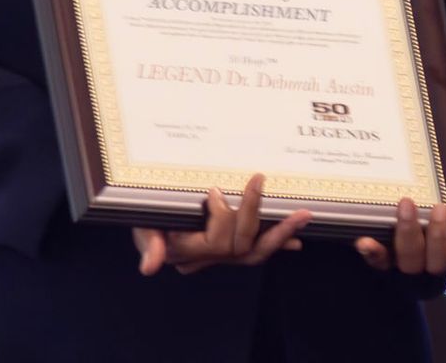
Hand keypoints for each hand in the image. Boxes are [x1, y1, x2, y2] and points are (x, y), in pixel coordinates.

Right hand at [132, 173, 310, 274]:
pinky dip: (277, 243)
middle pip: (241, 245)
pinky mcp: (234, 248)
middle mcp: (207, 258)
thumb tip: (150, 267)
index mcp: (187, 252)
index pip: (216, 242)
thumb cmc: (146, 219)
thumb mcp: (142, 226)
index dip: (221, 216)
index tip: (214, 190)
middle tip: (258, 180)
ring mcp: (223, 256)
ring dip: (281, 233)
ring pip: (256, 252)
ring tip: (303, 215)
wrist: (151, 217)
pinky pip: (259, 251)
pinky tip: (295, 240)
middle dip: (252, 213)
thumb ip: (148, 244)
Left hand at [352, 186, 445, 274]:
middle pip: (415, 262)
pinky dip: (370, 252)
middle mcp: (421, 267)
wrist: (434, 192)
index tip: (440, 209)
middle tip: (408, 202)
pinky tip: (363, 241)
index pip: (443, 259)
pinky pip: (375, 260)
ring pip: (393, 262)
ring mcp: (398, 262)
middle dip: (411, 235)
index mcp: (445, 258)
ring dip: (389, 242)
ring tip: (385, 216)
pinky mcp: (380, 254)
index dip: (439, 239)